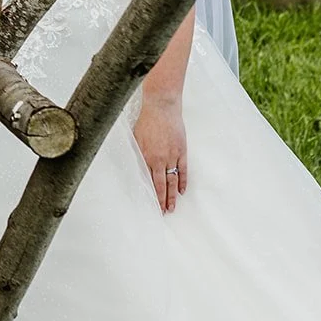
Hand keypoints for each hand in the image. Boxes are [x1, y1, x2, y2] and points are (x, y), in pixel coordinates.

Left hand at [133, 98, 186, 213]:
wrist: (162, 107)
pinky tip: (182, 191)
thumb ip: (138, 155)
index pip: (149, 182)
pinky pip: (183, 170)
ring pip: (173, 181)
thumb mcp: (136, 138)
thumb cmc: (146, 120)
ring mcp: (172, 156)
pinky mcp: (182, 151)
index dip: (151, 195)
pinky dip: (183, 181)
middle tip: (164, 213)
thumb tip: (137, 168)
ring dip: (172, 196)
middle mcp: (159, 160)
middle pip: (161, 185)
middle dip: (162, 201)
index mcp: (146, 157)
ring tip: (172, 208)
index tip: (152, 206)